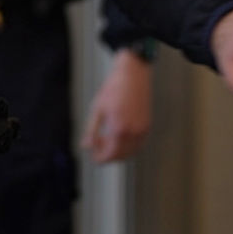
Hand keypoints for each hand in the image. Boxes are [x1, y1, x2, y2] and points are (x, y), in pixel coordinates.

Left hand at [81, 48, 153, 162]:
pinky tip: (118, 138)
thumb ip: (92, 131)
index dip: (99, 158)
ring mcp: (142, 130)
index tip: (92, 155)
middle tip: (97, 145)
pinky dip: (129, 146)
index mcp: (119, 129)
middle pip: (120, 156)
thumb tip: (85, 146)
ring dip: (119, 152)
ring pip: (131, 152)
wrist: (132, 75)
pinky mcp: (147, 125)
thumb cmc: (113, 90)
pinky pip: (138, 144)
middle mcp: (133, 132)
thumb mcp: (97, 109)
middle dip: (108, 155)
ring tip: (106, 140)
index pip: (109, 155)